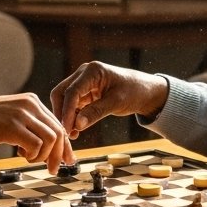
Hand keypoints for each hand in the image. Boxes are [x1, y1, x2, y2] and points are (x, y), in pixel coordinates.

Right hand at [0, 93, 73, 172]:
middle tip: (54, 169)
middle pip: (58, 132)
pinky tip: (21, 155)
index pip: (57, 123)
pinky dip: (33, 155)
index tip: (65, 159)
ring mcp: (22, 115)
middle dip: (59, 154)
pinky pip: (37, 145)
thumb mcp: (10, 116)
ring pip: (51, 139)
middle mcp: (30, 105)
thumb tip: (46, 144)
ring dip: (44, 156)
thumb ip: (28, 124)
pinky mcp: (12, 127)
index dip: (63, 144)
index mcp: (32, 101)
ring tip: (30, 160)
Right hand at [51, 61, 168, 137]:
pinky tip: (76, 130)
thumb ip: (95, 113)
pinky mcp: (84, 92)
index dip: (67, 111)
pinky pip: (72, 104)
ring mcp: (83, 82)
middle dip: (61, 113)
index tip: (67, 129)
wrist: (144, 90)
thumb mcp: (116, 103)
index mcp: (92, 71)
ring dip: (66, 116)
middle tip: (66, 133)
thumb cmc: (133, 92)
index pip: (72, 91)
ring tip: (72, 134)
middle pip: (62, 93)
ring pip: (64, 99)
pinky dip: (72, 116)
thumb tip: (76, 125)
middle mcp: (84, 74)